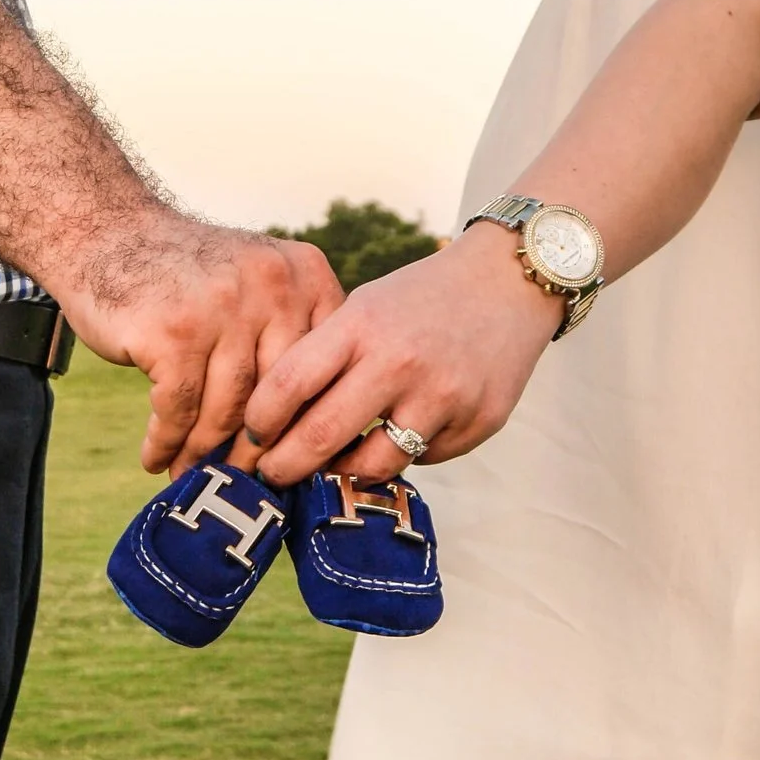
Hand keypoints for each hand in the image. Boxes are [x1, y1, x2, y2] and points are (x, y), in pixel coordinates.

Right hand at [63, 216, 340, 472]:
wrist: (106, 233)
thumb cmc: (185, 275)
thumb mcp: (255, 281)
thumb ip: (289, 333)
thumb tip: (308, 434)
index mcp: (306, 276)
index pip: (323, 368)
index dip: (307, 423)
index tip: (293, 464)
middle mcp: (273, 287)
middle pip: (278, 396)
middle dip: (258, 451)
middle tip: (243, 485)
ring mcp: (224, 308)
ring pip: (228, 410)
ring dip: (205, 454)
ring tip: (191, 478)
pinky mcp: (176, 333)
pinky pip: (179, 410)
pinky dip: (166, 442)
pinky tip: (156, 458)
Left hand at [243, 231, 561, 486]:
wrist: (509, 283)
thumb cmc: (420, 300)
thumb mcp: (364, 308)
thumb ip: (324, 358)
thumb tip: (273, 424)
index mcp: (361, 326)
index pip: (288, 385)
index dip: (258, 422)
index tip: (251, 437)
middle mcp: (400, 362)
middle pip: (321, 438)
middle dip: (285, 467)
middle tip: (272, 476)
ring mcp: (443, 397)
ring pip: (371, 467)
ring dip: (343, 471)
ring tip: (335, 463)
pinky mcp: (477, 423)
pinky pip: (422, 460)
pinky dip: (404, 453)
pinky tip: (405, 429)